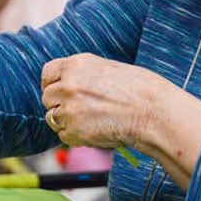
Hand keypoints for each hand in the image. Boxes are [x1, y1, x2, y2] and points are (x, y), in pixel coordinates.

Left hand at [40, 53, 173, 149]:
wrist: (154, 112)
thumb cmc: (140, 89)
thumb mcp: (108, 68)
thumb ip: (84, 74)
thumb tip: (68, 83)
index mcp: (77, 64)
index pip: (48, 73)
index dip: (52, 84)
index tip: (58, 92)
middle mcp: (69, 84)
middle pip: (47, 97)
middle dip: (59, 104)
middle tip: (79, 110)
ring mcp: (69, 109)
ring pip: (52, 118)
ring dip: (66, 121)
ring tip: (90, 121)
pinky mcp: (75, 131)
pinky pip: (64, 136)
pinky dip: (75, 137)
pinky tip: (95, 131)